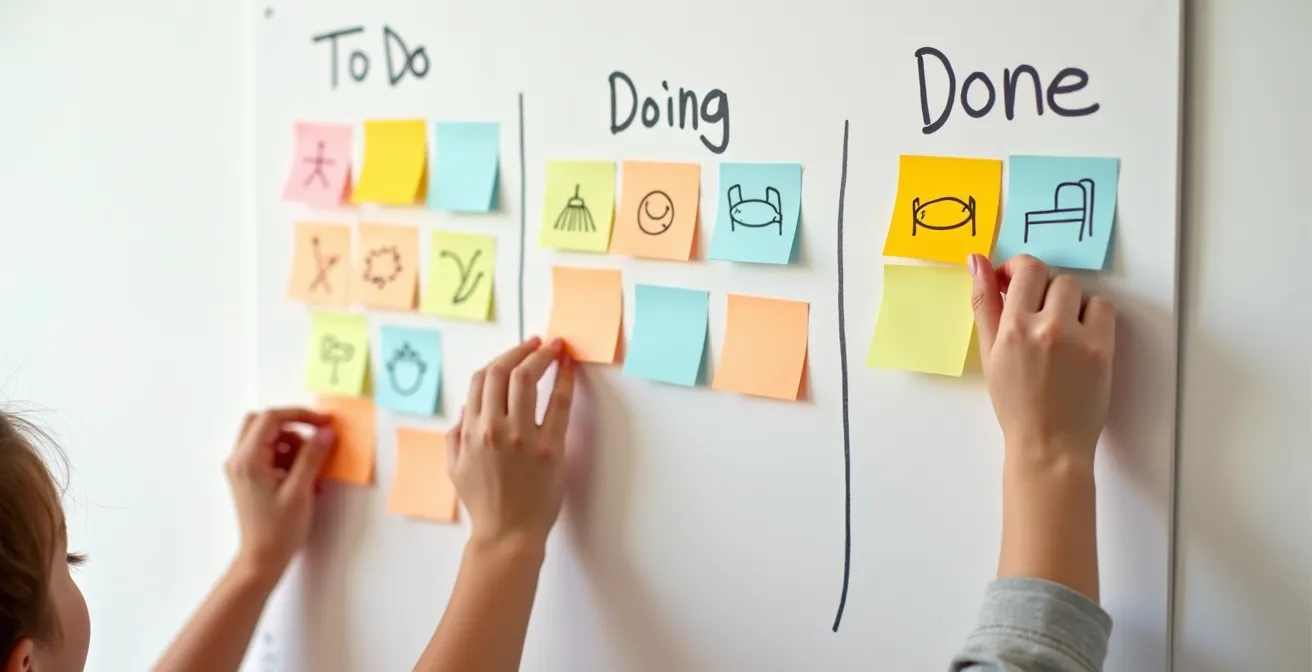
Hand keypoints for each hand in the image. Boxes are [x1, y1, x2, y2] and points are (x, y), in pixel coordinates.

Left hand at [225, 407, 335, 581]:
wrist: (262, 559)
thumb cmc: (278, 530)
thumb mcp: (300, 490)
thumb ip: (312, 457)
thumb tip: (326, 432)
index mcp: (247, 460)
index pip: (271, 418)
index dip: (300, 415)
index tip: (324, 423)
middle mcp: (239, 460)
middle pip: (264, 422)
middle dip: (293, 428)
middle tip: (316, 440)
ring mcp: (242, 468)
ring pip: (268, 437)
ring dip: (293, 446)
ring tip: (312, 471)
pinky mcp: (249, 477)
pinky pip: (269, 454)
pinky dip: (288, 459)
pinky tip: (304, 479)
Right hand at [449, 336, 575, 551]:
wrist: (507, 535)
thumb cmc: (484, 504)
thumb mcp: (455, 469)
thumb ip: (455, 436)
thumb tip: (465, 409)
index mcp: (471, 430)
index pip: (481, 380)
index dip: (500, 358)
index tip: (516, 351)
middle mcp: (494, 428)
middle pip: (504, 372)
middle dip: (522, 349)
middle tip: (538, 341)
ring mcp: (522, 436)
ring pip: (529, 380)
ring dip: (543, 356)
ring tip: (556, 348)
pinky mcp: (550, 447)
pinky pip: (559, 404)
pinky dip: (565, 381)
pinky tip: (569, 370)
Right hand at [968, 254, 1115, 465]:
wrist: (1048, 444)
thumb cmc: (1014, 403)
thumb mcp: (989, 353)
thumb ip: (983, 304)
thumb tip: (977, 260)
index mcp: (1012, 327)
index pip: (1026, 269)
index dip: (1021, 269)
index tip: (1016, 282)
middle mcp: (1045, 327)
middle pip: (1054, 277)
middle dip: (1044, 288)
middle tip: (1038, 312)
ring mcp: (1077, 338)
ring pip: (1078, 290)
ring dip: (1069, 301)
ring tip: (1060, 327)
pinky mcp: (1102, 349)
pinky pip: (1103, 308)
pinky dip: (1093, 315)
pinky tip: (1081, 336)